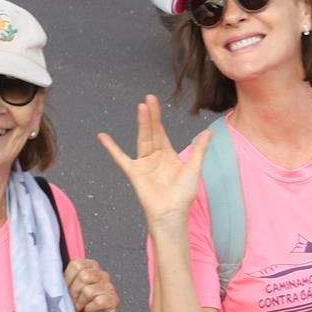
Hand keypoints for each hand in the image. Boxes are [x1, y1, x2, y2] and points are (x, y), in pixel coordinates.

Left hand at [64, 257, 118, 311]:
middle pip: (83, 276)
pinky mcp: (113, 300)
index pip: (77, 265)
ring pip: (89, 291)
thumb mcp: (64, 287)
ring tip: (80, 307)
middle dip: (74, 292)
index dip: (68, 280)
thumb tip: (53, 273)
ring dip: (80, 303)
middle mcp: (102, 274)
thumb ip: (61, 277)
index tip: (67, 290)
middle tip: (73, 301)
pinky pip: (98, 302)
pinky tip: (88, 311)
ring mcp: (109, 287)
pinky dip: (90, 310)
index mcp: (90, 266)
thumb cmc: (72, 305)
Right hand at [97, 96, 207, 232]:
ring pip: (142, 139)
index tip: (153, 101)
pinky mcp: (134, 172)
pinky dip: (111, 148)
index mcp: (167, 155)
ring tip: (141, 108)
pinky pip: (120, 158)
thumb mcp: (194, 168)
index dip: (157, 117)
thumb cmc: (183, 195)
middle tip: (148, 98)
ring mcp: (143, 164)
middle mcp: (154, 157)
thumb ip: (199, 150)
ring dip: (141, 124)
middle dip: (150, 116)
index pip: (160, 131)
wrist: (172, 213)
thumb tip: (208, 132)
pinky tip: (102, 137)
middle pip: (151, 132)